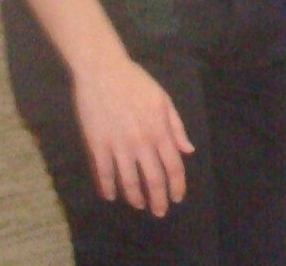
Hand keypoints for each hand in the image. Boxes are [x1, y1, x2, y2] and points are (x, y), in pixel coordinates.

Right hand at [71, 50, 193, 214]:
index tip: (178, 197)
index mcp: (160, 130)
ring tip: (139, 206)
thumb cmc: (137, 83)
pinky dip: (107, 188)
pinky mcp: (97, 146)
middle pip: (153, 179)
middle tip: (161, 212)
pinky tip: (111, 196)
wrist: (103, 72)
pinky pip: (103, 173)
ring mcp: (118, 145)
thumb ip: (176, 128)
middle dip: (158, 199)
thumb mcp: (164, 101)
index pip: (173, 166)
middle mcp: (141, 142)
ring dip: (135, 198)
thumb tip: (188, 150)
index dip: (177, 185)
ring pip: (128, 181)